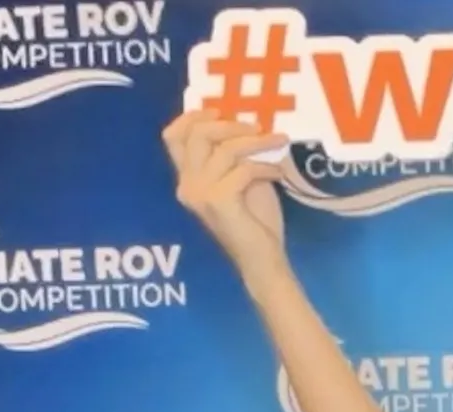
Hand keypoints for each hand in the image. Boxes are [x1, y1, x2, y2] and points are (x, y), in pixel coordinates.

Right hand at [161, 111, 288, 279]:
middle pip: (197, 135)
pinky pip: (243, 169)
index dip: (192, 117)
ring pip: (225, 149)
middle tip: (258, 126)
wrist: (262, 261)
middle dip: (230, 124)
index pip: (173, 137)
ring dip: (257, 142)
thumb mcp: (242, 179)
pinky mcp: (219, 201)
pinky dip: (265, 166)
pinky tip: (278, 172)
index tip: (219, 110)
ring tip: (279, 142)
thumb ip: (234, 155)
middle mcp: (187, 185)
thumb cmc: (254, 222)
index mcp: (187, 179)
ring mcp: (200, 194)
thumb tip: (246, 123)